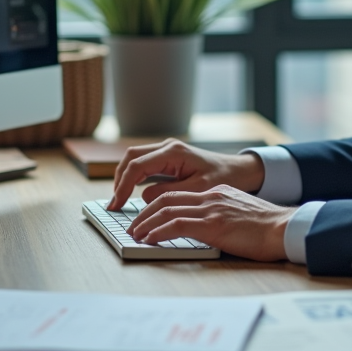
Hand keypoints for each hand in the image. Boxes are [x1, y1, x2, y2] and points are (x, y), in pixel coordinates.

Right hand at [107, 139, 265, 210]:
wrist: (238, 170)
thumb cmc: (222, 178)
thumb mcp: (198, 189)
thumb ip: (170, 193)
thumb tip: (144, 197)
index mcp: (174, 152)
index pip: (137, 166)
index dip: (123, 185)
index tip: (116, 204)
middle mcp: (167, 146)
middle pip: (131, 157)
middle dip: (118, 179)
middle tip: (113, 203)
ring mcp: (167, 150)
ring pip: (134, 158)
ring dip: (124, 177)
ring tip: (118, 200)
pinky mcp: (168, 157)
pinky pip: (143, 164)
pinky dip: (133, 177)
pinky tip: (130, 193)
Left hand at [127, 185, 293, 261]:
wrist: (284, 228)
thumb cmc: (268, 229)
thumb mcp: (240, 214)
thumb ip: (221, 215)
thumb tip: (207, 228)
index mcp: (216, 193)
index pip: (178, 194)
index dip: (157, 205)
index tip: (146, 217)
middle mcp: (210, 197)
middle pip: (166, 199)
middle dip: (145, 212)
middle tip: (133, 226)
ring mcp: (211, 210)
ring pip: (166, 210)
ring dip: (146, 223)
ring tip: (135, 234)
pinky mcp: (212, 225)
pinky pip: (176, 225)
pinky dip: (158, 232)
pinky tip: (149, 239)